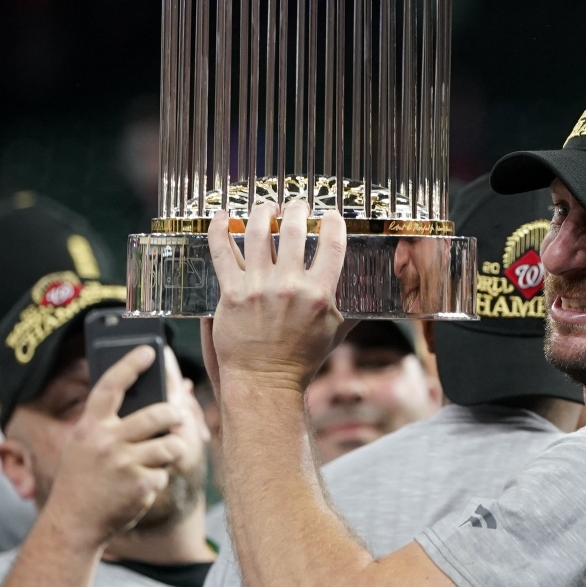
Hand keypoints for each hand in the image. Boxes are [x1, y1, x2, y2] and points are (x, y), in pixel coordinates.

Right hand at [38, 346, 189, 550]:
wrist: (73, 524)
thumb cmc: (81, 481)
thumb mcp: (82, 446)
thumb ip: (106, 426)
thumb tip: (147, 403)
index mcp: (90, 427)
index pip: (111, 386)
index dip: (130, 364)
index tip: (149, 350)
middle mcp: (107, 442)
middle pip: (158, 414)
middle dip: (174, 414)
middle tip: (176, 416)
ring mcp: (125, 465)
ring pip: (170, 445)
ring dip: (171, 450)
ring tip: (161, 455)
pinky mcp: (140, 486)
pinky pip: (164, 473)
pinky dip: (157, 479)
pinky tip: (140, 487)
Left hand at [208, 198, 346, 391]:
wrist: (264, 380)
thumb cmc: (301, 359)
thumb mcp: (335, 332)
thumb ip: (348, 307)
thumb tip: (366, 293)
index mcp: (319, 294)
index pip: (332, 243)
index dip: (332, 222)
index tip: (330, 215)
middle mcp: (289, 286)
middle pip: (293, 230)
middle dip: (297, 210)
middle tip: (297, 206)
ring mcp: (257, 287)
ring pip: (257, 232)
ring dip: (262, 211)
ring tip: (266, 206)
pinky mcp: (231, 293)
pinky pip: (222, 252)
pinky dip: (219, 229)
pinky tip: (222, 216)